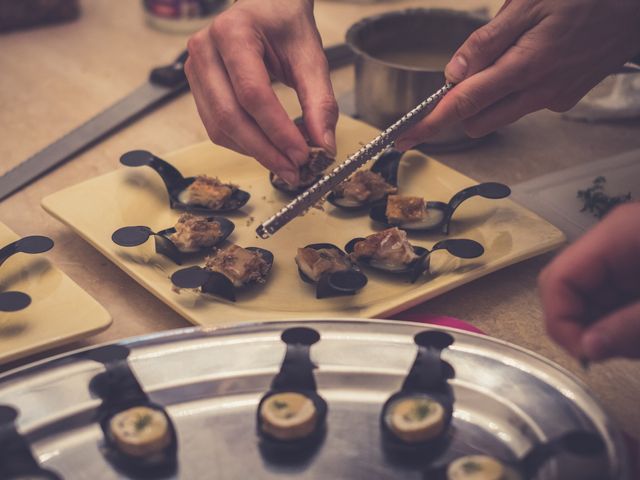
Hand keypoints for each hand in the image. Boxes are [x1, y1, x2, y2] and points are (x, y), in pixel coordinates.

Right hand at [185, 0, 337, 184]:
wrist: (265, 5)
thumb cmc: (285, 23)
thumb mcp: (311, 56)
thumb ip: (320, 101)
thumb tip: (323, 145)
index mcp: (234, 32)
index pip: (253, 94)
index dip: (277, 131)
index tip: (302, 155)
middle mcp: (206, 49)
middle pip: (230, 115)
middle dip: (265, 150)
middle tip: (293, 171)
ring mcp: (195, 68)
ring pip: (219, 127)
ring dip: (253, 152)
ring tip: (284, 163)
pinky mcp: (197, 86)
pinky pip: (216, 126)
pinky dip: (243, 143)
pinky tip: (267, 148)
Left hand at [395, 0, 639, 149]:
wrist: (633, 6)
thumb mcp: (527, 4)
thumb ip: (486, 43)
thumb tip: (452, 75)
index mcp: (523, 67)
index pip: (462, 106)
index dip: (429, 125)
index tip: (404, 138)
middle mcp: (539, 92)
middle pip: (477, 121)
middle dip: (460, 107)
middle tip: (467, 73)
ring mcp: (554, 98)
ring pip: (500, 115)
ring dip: (488, 98)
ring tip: (509, 55)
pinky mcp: (566, 99)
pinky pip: (525, 104)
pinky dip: (515, 89)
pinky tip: (533, 58)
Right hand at [538, 202, 639, 360]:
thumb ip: (630, 326)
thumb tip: (587, 349)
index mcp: (617, 235)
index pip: (558, 279)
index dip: (560, 321)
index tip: (587, 355)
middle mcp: (614, 240)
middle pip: (568, 286)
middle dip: (581, 325)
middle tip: (612, 351)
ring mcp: (627, 252)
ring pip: (590, 295)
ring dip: (603, 326)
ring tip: (634, 342)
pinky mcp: (637, 266)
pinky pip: (612, 296)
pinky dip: (619, 319)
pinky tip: (637, 331)